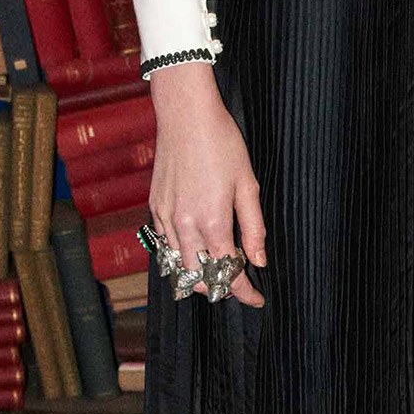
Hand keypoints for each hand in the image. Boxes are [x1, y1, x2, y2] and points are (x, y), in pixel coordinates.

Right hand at [146, 62, 268, 306]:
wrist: (186, 115)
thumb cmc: (222, 143)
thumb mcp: (247, 184)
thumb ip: (253, 227)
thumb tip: (258, 260)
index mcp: (212, 221)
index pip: (227, 273)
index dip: (243, 292)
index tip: (256, 298)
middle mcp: (184, 225)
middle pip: (198, 278)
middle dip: (219, 287)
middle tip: (238, 282)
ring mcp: (165, 217)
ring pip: (177, 266)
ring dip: (197, 275)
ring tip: (217, 269)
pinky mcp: (155, 207)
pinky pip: (165, 246)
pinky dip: (180, 256)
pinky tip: (196, 248)